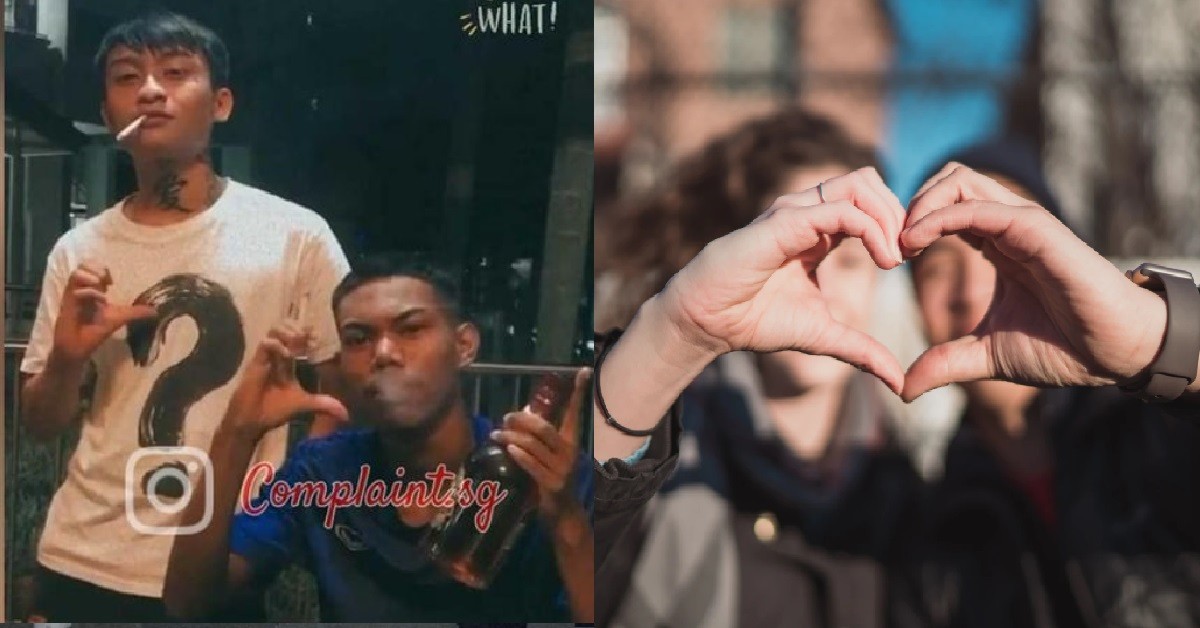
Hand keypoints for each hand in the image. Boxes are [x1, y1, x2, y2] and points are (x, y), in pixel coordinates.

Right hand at [52, 260, 156, 364]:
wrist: (80, 345)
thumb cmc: (96, 330)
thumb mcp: (120, 317)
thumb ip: (136, 312)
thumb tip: (156, 311)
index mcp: (94, 289)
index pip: (94, 267)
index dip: (103, 268)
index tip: (112, 281)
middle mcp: (83, 288)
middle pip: (83, 264)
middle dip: (96, 267)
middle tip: (106, 279)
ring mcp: (74, 294)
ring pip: (77, 272)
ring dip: (91, 276)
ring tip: (101, 286)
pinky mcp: (67, 301)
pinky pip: (73, 287)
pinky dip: (88, 290)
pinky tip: (99, 299)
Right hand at [223, 322, 348, 437]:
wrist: (252, 421)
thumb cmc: (275, 410)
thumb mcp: (304, 405)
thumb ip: (323, 405)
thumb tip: (346, 415)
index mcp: (288, 362)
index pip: (297, 338)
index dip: (307, 333)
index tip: (317, 336)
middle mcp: (277, 356)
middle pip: (284, 328)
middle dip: (298, 328)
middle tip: (308, 338)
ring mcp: (266, 357)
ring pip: (274, 331)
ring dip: (287, 332)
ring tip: (297, 341)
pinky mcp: (256, 362)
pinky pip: (265, 344)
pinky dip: (277, 346)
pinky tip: (286, 355)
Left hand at [492, 369, 589, 520]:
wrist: (562, 513)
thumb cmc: (552, 479)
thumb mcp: (550, 456)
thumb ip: (540, 439)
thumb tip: (519, 417)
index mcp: (572, 442)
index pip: (576, 413)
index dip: (579, 392)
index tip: (584, 371)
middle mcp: (570, 452)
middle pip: (544, 428)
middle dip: (522, 419)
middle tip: (505, 417)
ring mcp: (561, 469)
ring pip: (533, 445)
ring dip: (511, 437)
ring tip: (496, 434)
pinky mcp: (551, 484)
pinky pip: (532, 465)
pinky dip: (519, 455)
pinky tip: (508, 449)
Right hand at [656, 167, 907, 393]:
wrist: (710, 322)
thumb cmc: (755, 320)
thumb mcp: (823, 335)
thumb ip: (862, 350)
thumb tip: (899, 382)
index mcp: (816, 230)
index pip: (867, 201)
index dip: (895, 224)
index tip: (908, 261)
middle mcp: (806, 212)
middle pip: (868, 181)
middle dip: (898, 213)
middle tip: (908, 253)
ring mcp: (794, 212)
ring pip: (859, 184)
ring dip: (888, 216)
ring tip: (895, 256)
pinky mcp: (784, 223)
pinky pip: (841, 210)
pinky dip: (872, 229)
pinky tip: (883, 261)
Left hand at [900, 164, 1169, 400]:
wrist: (1114, 354)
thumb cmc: (1062, 349)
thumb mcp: (986, 357)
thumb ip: (945, 363)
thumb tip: (903, 389)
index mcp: (995, 245)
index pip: (944, 207)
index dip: (910, 223)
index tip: (887, 258)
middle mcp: (1006, 226)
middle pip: (948, 180)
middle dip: (909, 203)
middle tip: (888, 244)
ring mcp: (1021, 223)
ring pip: (959, 180)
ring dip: (919, 204)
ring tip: (900, 242)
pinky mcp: (1035, 229)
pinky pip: (978, 206)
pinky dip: (939, 216)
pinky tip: (915, 242)